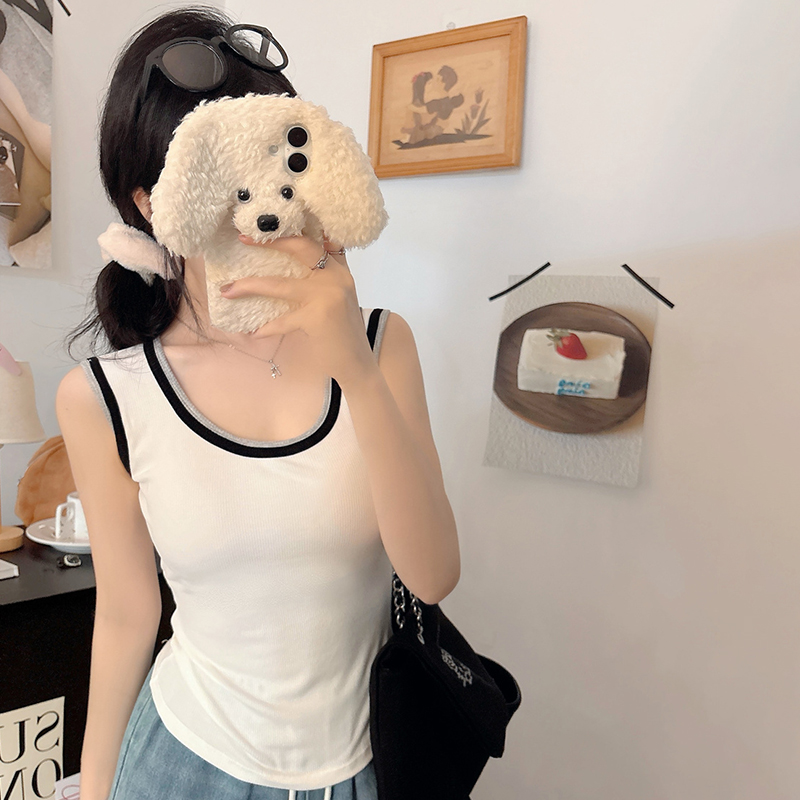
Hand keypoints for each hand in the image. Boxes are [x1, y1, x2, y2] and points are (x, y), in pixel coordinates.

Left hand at [220, 234, 378, 387]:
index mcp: (340, 270)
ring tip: (228, 290)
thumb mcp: (339, 299)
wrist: (357, 363)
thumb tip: (287, 269)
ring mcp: (328, 295)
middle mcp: (336, 277)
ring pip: (280, 284)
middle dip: (269, 242)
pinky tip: (253, 332)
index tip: (266, 227)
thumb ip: (323, 279)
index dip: (292, 230)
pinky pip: (282, 320)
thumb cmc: (342, 333)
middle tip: (243, 240)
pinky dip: (266, 328)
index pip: (318, 239)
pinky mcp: (317, 317)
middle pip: (300, 247)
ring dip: (250, 286)